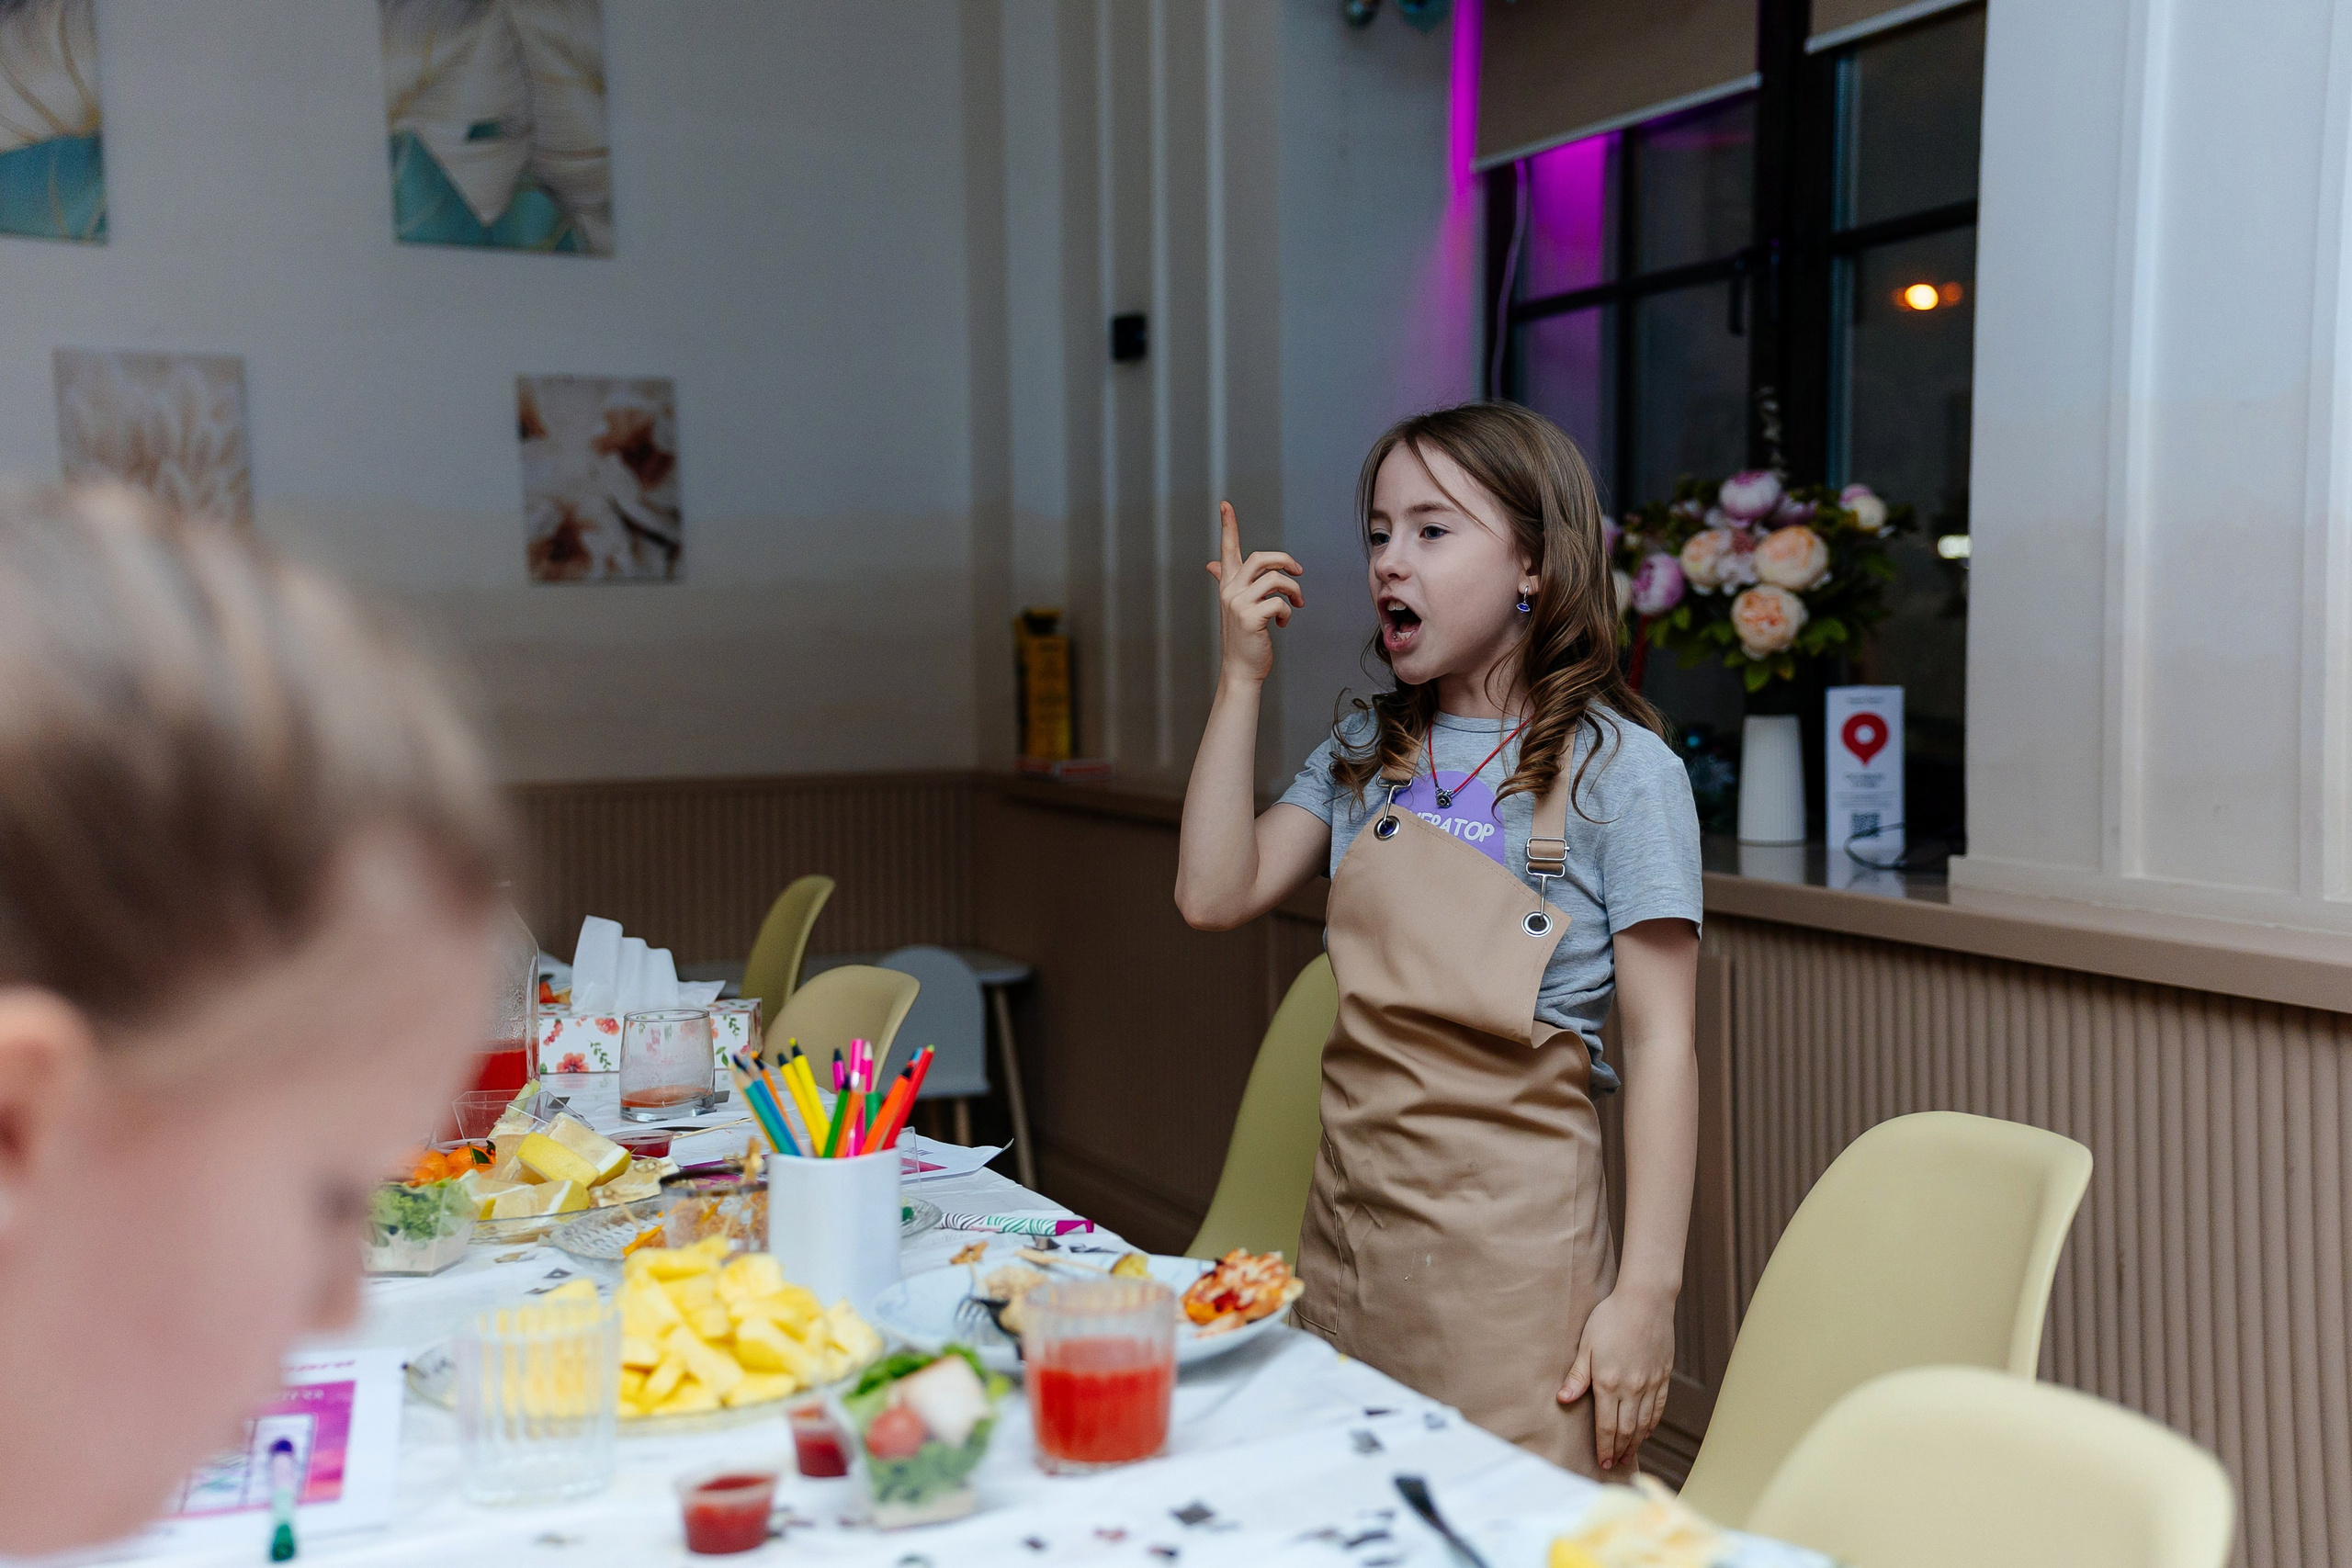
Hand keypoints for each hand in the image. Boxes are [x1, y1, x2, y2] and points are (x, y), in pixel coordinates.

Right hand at [1205, 501, 1302, 686]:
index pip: (1227, 550)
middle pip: (1261, 558)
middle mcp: (1230, 591)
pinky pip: (1280, 603)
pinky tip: (1283, 624)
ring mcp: (1239, 604)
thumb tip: (1212, 565)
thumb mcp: (1234, 607)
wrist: (1241, 669)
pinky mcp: (1251, 618)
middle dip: (1285, 561)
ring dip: (1293, 591)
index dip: (1227, 526)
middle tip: (1298, 570)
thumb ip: (1225, 581)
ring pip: (1276, 579)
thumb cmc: (1243, 638)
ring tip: (1297, 603)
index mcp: (1227, 585)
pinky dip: (1288, 612)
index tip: (1225, 505)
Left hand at [1559, 1283, 1675, 1469]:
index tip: (1601, 1461)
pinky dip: (1653, 1423)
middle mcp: (1632, 1388)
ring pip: (1644, 1422)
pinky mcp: (1664, 1376)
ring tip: (1629, 1454)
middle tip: (1614, 1463)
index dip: (1604, 1446)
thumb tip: (1564, 1399)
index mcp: (1609, 1382)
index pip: (1607, 1426)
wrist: (1645, 1300)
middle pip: (1626, 1429)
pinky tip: (1647, 1431)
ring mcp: (1651, 1383)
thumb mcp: (1586, 1344)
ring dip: (1636, 1441)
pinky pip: (1659, 1407)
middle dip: (1619, 1449)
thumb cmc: (1610, 1318)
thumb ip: (1578, 1375)